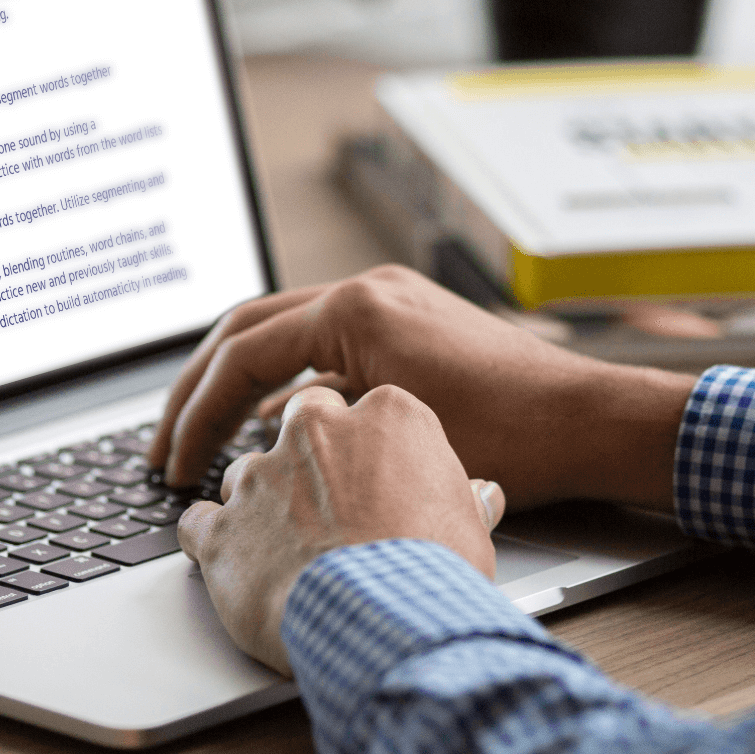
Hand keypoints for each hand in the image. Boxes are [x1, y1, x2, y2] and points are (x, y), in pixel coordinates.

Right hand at [151, 265, 695, 509]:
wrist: (591, 420)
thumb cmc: (512, 436)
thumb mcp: (392, 434)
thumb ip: (313, 424)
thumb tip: (256, 441)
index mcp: (355, 308)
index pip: (242, 354)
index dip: (197, 414)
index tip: (174, 464)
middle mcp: (367, 289)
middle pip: (245, 330)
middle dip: (197, 390)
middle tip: (164, 446)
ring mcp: (388, 300)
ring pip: (280, 332)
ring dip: (236, 383)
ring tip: (203, 439)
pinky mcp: (406, 321)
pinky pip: (321, 344)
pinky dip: (285, 383)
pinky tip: (271, 430)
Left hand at [177, 384, 505, 673]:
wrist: (383, 621)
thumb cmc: (433, 573)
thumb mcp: (470, 529)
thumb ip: (463, 499)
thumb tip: (482, 496)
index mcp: (385, 417)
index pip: (367, 413)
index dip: (369, 452)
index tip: (376, 480)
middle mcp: (315, 431)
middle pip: (299, 425)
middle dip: (307, 459)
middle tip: (328, 506)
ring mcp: (261, 476)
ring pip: (246, 474)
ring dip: (260, 506)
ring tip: (287, 552)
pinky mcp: (221, 527)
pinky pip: (199, 523)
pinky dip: (210, 541)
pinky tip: (233, 565)